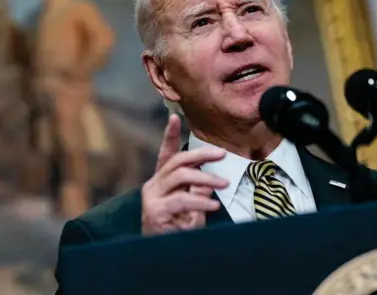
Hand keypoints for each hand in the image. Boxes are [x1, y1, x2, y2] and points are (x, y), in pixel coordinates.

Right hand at [141, 114, 228, 234]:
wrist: (162, 259)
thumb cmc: (177, 234)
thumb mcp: (192, 210)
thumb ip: (198, 192)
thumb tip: (212, 178)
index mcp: (161, 183)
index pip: (166, 155)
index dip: (169, 135)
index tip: (174, 117)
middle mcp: (153, 187)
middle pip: (177, 161)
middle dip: (200, 155)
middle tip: (222, 153)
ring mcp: (152, 198)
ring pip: (180, 176)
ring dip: (205, 178)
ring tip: (224, 183)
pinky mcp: (155, 212)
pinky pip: (182, 200)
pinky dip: (200, 201)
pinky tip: (213, 204)